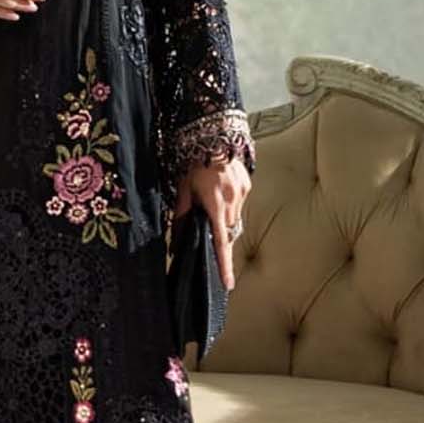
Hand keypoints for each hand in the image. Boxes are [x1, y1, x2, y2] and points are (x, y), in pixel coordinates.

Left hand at [173, 158, 251, 291]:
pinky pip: (239, 204)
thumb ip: (181, 218)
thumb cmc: (193, 166)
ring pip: (235, 219)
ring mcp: (242, 194)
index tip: (228, 283)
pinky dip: (230, 204)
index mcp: (214, 205)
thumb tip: (176, 243)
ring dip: (224, 218)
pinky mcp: (247, 186)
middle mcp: (232, 202)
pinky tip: (221, 191)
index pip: (220, 242)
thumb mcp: (182, 191)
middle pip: (228, 232)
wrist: (213, 139)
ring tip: (213, 201)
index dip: (224, 265)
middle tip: (209, 226)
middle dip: (219, 234)